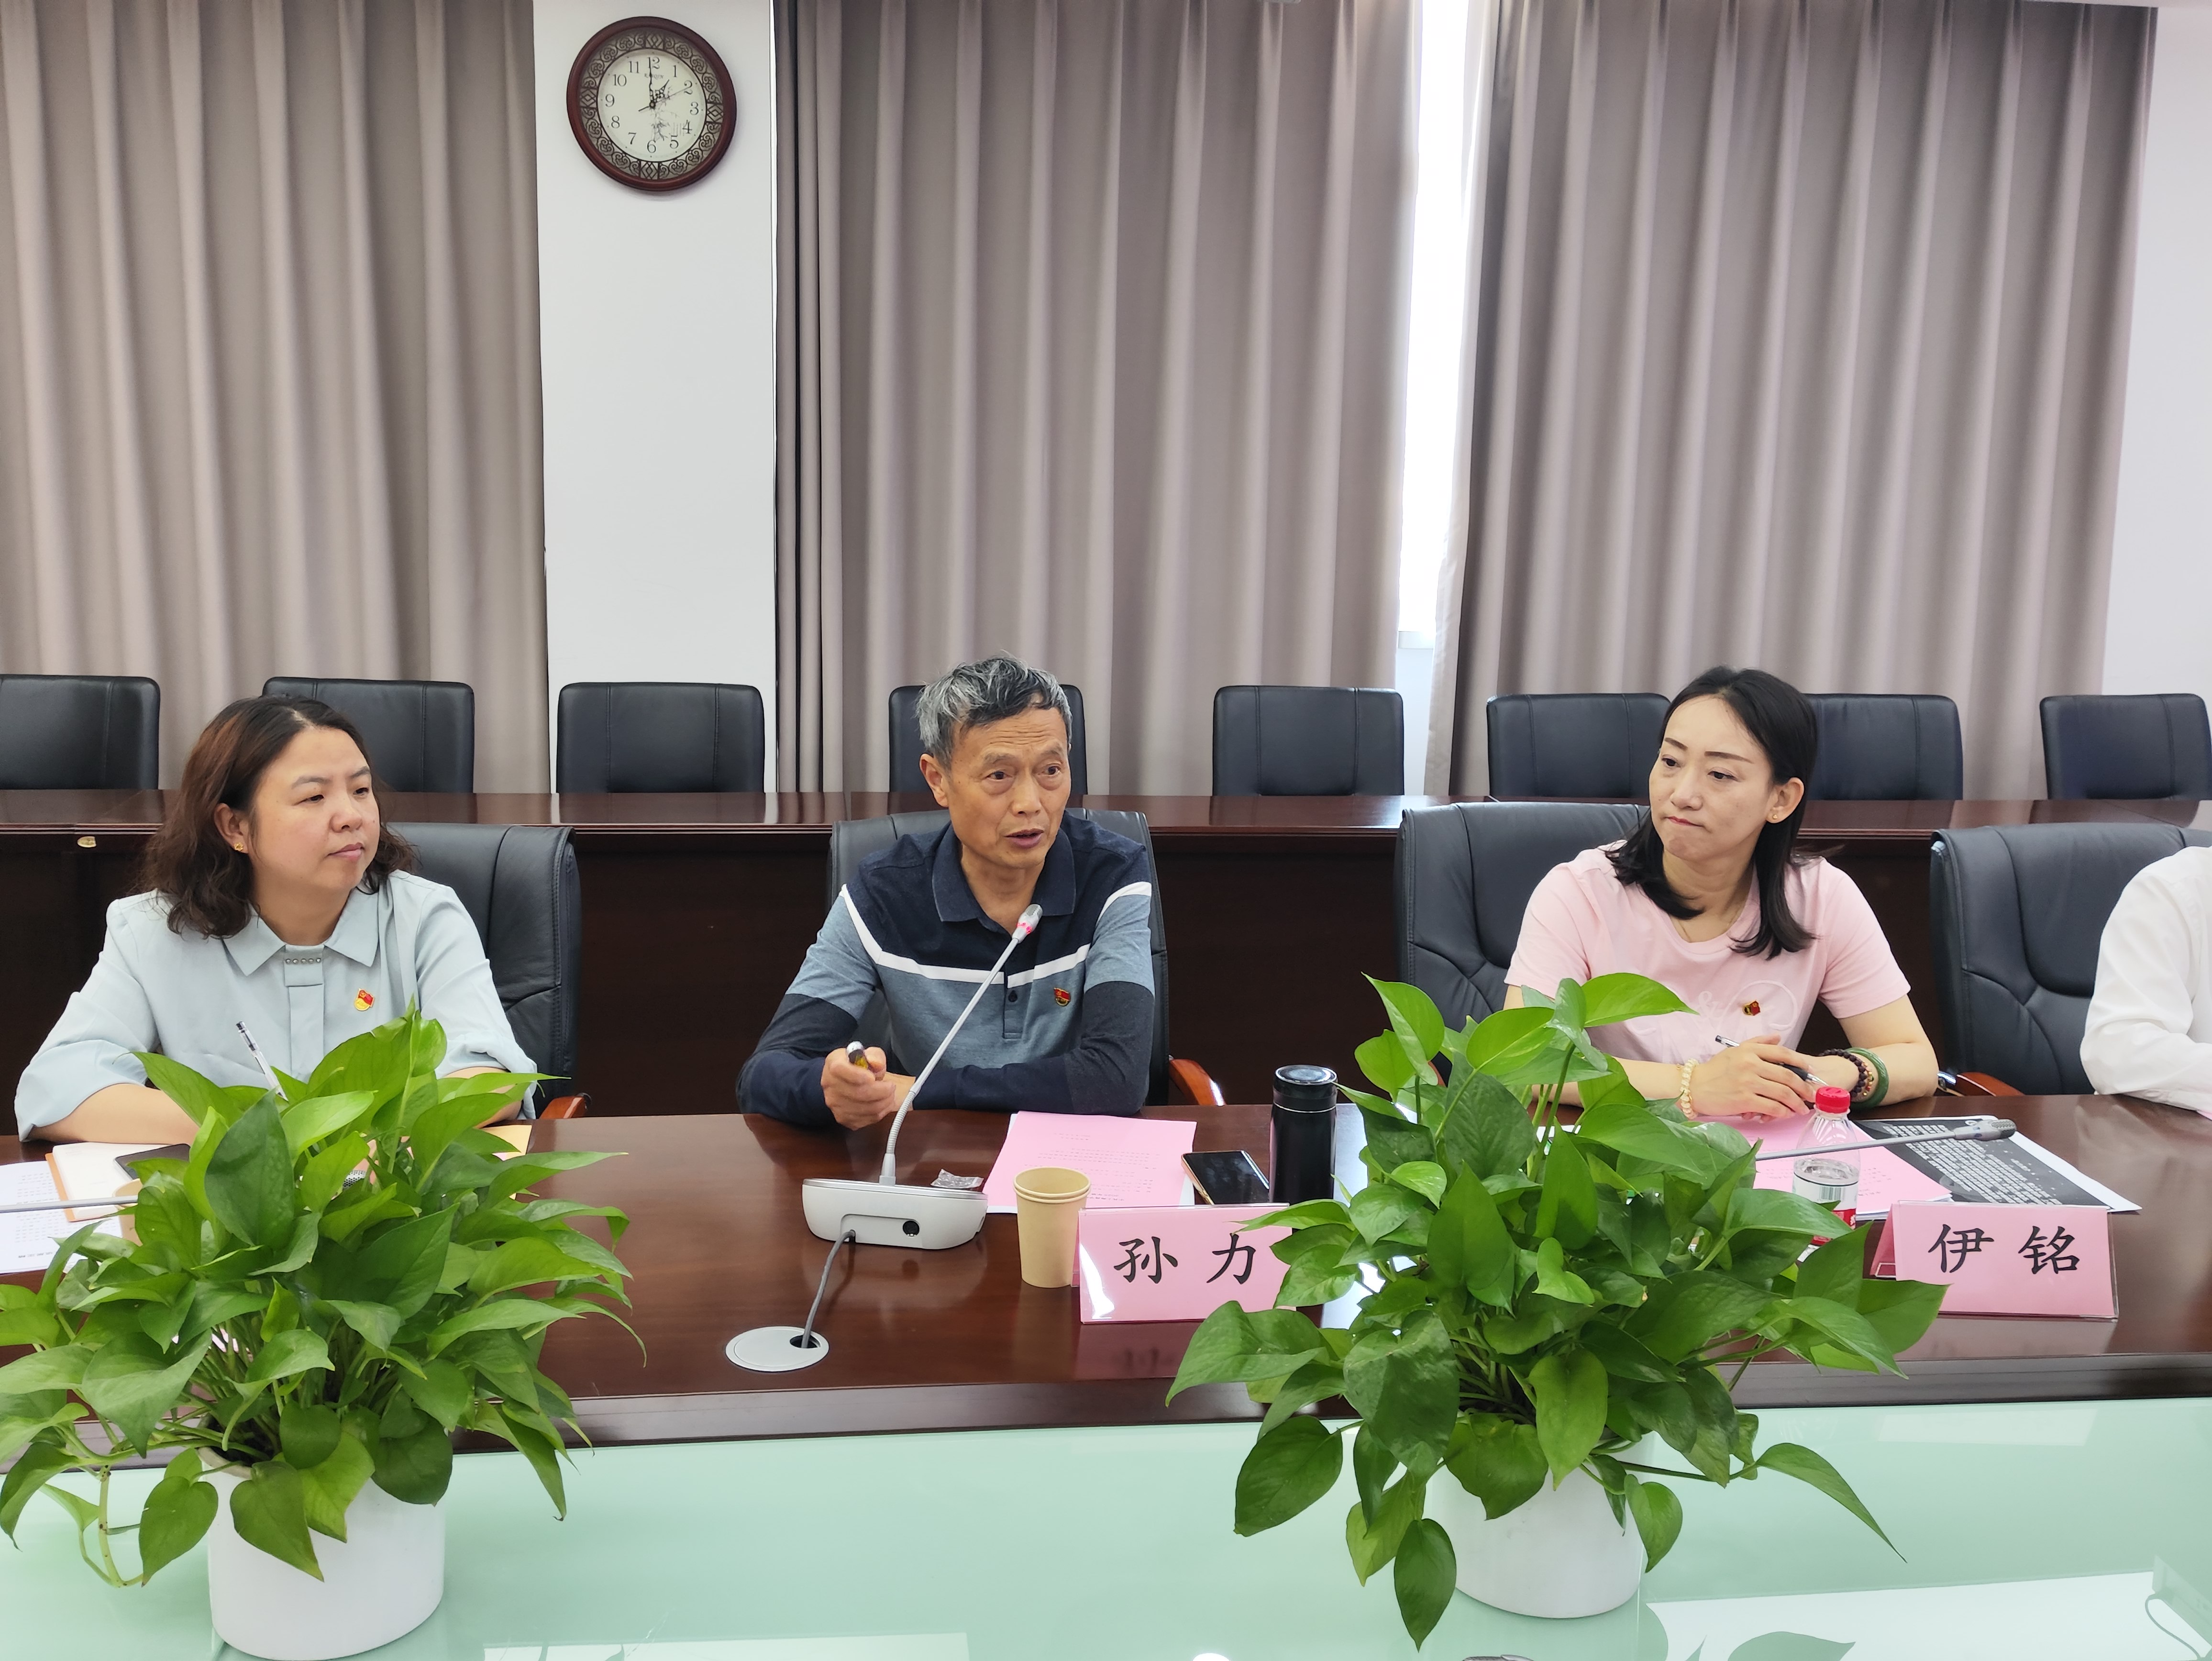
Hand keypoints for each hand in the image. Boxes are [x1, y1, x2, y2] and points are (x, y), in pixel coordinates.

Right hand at [820, 1045, 898, 1127]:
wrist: (852, 1081)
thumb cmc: (861, 1067)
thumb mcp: (869, 1054)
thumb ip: (875, 1056)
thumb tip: (876, 1063)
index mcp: (833, 1064)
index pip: (840, 1070)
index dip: (859, 1075)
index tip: (874, 1077)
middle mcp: (830, 1085)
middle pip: (857, 1092)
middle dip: (881, 1091)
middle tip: (891, 1086)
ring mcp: (835, 1104)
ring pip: (865, 1108)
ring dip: (884, 1102)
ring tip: (889, 1094)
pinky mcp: (843, 1118)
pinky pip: (867, 1118)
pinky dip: (881, 1112)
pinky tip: (883, 1103)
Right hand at [1686, 1034, 1819, 1119]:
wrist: (1694, 1087)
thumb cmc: (1715, 1070)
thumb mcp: (1735, 1051)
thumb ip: (1758, 1043)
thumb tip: (1778, 1037)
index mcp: (1749, 1051)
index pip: (1782, 1053)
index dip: (1800, 1063)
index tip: (1808, 1071)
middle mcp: (1750, 1064)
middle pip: (1787, 1076)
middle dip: (1804, 1087)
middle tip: (1810, 1095)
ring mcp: (1748, 1083)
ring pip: (1783, 1093)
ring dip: (1797, 1103)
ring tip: (1801, 1108)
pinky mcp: (1745, 1100)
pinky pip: (1772, 1107)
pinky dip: (1782, 1112)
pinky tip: (1785, 1114)